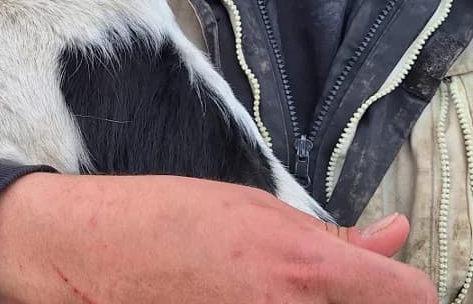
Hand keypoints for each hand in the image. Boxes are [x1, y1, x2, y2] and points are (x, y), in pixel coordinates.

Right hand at [0, 174, 436, 302]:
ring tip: (264, 285)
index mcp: (303, 267)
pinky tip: (242, 297)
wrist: (91, 254)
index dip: (401, 283)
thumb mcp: (252, 205)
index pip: (409, 296)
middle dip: (356, 297)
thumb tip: (390, 237)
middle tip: (317, 279)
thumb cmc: (162, 218)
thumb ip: (330, 233)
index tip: (385, 276)